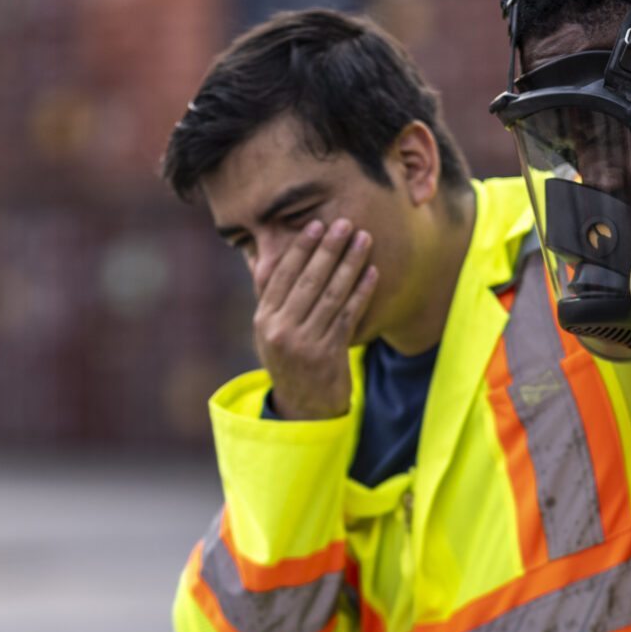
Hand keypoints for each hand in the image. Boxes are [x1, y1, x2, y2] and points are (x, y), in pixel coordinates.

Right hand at [253, 218, 375, 419]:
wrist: (304, 408)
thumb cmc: (289, 360)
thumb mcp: (269, 332)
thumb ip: (269, 297)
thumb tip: (258, 257)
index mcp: (264, 321)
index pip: (282, 276)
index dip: (301, 249)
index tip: (316, 225)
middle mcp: (280, 331)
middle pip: (307, 281)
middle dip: (328, 249)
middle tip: (344, 223)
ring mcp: (304, 344)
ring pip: (330, 296)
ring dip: (349, 264)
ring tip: (363, 239)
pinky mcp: (328, 356)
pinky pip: (348, 316)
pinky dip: (361, 292)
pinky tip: (372, 272)